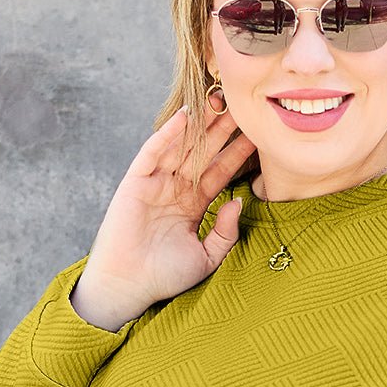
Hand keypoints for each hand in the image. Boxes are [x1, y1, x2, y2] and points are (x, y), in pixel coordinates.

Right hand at [69, 103, 256, 329]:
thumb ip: (225, 232)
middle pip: (203, 152)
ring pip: (181, 146)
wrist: (129, 286)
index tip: (257, 135)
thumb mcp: (207, 257)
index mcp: (193, 204)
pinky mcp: (136, 182)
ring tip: (218, 101)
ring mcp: (155, 183)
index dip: (237, 154)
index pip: (220, 172)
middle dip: (221, 129)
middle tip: (241, 106)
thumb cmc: (165, 276)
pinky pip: (153, 152)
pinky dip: (168, 134)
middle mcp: (175, 189)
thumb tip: (238, 202)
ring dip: (198, 124)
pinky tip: (185, 117)